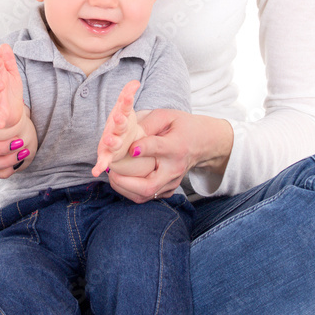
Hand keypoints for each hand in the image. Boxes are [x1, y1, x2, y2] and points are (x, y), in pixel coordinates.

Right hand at [91, 80, 139, 177]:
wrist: (118, 139)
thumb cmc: (122, 122)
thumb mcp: (125, 108)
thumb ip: (127, 94)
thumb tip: (135, 81)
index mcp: (121, 117)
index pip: (125, 107)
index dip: (126, 102)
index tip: (129, 96)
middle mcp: (114, 128)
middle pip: (117, 124)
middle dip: (118, 121)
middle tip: (120, 117)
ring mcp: (110, 141)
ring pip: (111, 141)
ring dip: (111, 141)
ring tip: (112, 141)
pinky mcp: (108, 154)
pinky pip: (103, 160)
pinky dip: (99, 165)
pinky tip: (96, 171)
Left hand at [107, 110, 232, 203]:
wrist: (204, 143)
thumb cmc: (182, 126)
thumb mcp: (167, 116)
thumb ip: (148, 122)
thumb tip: (127, 133)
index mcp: (176, 146)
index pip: (157, 148)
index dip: (142, 148)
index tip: (129, 148)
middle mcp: (174, 169)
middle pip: (149, 185)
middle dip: (125, 182)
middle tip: (111, 170)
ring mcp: (172, 182)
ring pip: (145, 195)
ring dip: (124, 189)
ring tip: (112, 174)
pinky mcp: (169, 189)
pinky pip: (147, 197)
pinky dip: (131, 192)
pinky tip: (122, 180)